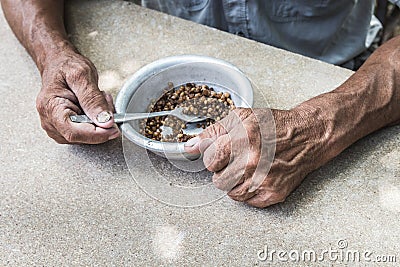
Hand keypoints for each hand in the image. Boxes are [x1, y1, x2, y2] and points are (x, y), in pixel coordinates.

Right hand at [36, 50, 119, 143]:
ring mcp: (56, 127)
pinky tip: (94, 108)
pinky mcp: (64, 129)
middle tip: (106, 101)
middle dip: (100, 124)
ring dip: (99, 122)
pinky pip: (85, 133)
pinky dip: (96, 122)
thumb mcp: (82, 76)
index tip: (113, 128)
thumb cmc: (66, 66)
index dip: (96, 134)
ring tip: (99, 99)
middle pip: (81, 136)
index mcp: (50, 107)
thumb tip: (105, 122)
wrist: (58, 63)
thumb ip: (94, 100)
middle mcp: (49, 121)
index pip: (74, 132)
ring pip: (85, 136)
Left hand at [185, 107, 329, 207]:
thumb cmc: (274, 126)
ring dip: (235, 182)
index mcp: (241, 140)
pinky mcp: (273, 193)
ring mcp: (263, 180)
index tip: (223, 153)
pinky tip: (256, 177)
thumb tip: (190, 146)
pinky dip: (248, 191)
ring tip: (247, 168)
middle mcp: (252, 162)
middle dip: (224, 170)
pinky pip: (247, 201)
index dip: (215, 156)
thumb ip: (212, 132)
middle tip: (238, 160)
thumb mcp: (241, 118)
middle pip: (218, 180)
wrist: (306, 136)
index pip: (209, 161)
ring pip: (230, 192)